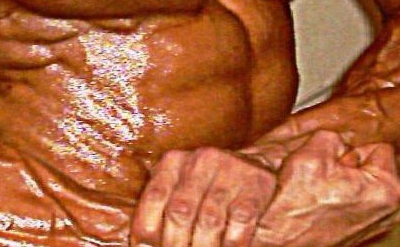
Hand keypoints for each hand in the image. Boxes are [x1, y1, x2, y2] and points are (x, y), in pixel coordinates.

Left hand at [131, 147, 277, 246]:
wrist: (256, 165)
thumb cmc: (207, 187)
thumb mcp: (181, 188)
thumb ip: (161, 212)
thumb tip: (142, 245)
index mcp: (174, 161)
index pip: (154, 196)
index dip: (147, 229)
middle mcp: (200, 161)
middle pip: (180, 211)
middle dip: (175, 244)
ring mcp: (230, 171)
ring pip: (209, 220)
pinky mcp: (256, 185)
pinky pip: (240, 222)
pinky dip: (231, 244)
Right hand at [251, 131, 399, 246]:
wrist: (274, 240)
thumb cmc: (293, 207)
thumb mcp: (311, 153)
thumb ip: (334, 136)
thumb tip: (338, 141)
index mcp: (387, 190)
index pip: (378, 148)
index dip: (350, 151)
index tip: (333, 165)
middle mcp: (390, 211)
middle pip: (373, 168)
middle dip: (350, 168)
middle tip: (324, 179)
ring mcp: (378, 225)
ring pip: (363, 185)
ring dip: (343, 183)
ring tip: (321, 193)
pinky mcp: (363, 233)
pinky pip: (356, 202)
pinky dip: (340, 200)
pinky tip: (321, 205)